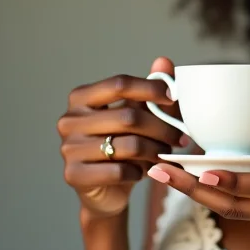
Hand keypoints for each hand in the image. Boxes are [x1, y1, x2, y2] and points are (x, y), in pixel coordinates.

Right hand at [58, 56, 185, 221]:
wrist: (107, 188)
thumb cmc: (124, 144)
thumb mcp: (140, 115)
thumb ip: (151, 90)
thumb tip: (164, 61)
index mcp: (82, 97)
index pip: (120, 84)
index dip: (150, 89)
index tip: (173, 98)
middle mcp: (69, 120)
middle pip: (129, 116)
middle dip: (163, 128)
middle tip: (182, 138)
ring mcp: (68, 148)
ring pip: (129, 145)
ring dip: (156, 151)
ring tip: (166, 154)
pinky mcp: (73, 175)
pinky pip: (119, 171)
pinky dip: (139, 172)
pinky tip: (144, 172)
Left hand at [148, 140, 249, 239]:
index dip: (231, 180)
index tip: (198, 170)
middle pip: (238, 205)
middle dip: (195, 190)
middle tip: (156, 170)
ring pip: (237, 211)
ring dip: (198, 196)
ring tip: (165, 176)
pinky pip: (249, 209)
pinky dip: (220, 196)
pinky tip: (198, 181)